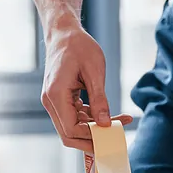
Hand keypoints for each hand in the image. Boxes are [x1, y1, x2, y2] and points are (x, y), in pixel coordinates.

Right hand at [42, 25, 131, 151]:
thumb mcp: (95, 72)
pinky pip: (75, 117)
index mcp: (56, 95)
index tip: (112, 133)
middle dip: (93, 139)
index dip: (91, 136)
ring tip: (121, 121)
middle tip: (116, 137)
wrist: (65, 34)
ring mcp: (54, 101)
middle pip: (69, 134)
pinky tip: (109, 114)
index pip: (71, 129)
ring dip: (95, 128)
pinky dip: (91, 119)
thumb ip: (99, 99)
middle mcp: (51, 101)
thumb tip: (105, 124)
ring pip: (74, 127)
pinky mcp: (61, 99)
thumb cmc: (80, 47)